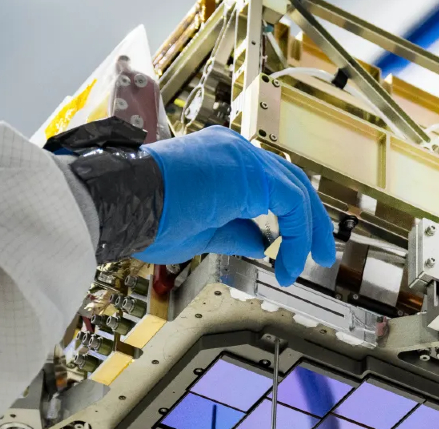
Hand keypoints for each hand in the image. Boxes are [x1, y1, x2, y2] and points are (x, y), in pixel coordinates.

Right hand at [138, 126, 336, 285]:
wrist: (119, 203)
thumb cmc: (144, 217)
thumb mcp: (202, 232)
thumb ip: (237, 232)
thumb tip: (262, 243)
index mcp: (220, 160)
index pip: (269, 185)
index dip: (288, 219)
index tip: (292, 252)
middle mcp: (233, 151)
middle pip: (290, 183)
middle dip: (310, 223)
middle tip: (319, 255)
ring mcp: (241, 156)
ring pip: (295, 192)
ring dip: (308, 233)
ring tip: (304, 267)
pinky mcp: (249, 170)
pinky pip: (291, 204)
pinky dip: (297, 236)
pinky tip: (289, 263)